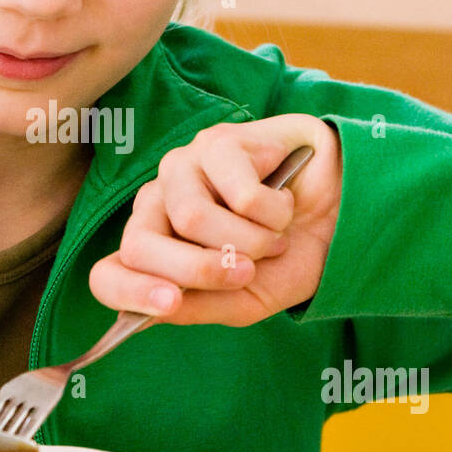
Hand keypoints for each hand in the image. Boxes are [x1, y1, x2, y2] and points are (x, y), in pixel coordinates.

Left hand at [88, 114, 341, 326]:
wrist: (345, 217)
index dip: (128, 292)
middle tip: (248, 272)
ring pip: (191, 219)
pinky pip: (237, 193)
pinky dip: (273, 211)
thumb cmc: (288, 256)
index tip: (170, 302)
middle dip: (200, 270)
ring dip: (250, 240)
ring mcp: (182, 169)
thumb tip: (154, 310)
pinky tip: (284, 203)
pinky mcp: (217, 142)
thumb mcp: (245, 299)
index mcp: (155, 252)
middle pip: (139, 245)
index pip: (106, 275)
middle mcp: (158, 207)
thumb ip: (198, 306)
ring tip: (275, 236)